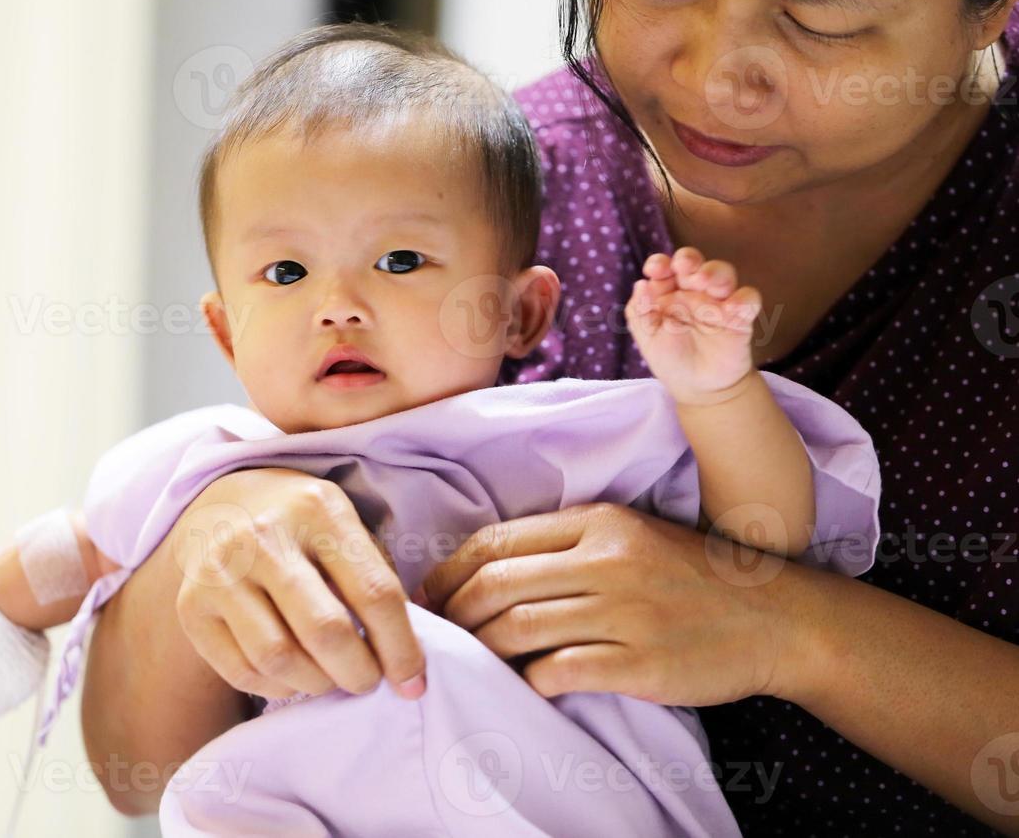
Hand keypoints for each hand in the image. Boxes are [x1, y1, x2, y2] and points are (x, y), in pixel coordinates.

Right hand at [169, 467, 426, 700]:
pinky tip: (291, 674)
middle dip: (358, 673)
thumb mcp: (343, 527)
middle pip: (325, 631)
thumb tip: (406, 664)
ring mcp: (220, 571)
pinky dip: (276, 687)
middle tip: (367, 682)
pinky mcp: (191, 606)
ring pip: (279, 659)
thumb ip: (374, 581)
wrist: (218, 505)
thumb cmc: (299, 526)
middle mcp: (262, 536)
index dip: (401, 649)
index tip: (412, 684)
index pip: (374, 593)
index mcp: (317, 509)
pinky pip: (242, 671)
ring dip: (317, 684)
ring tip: (329, 678)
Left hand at [420, 503, 813, 706]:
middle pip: (497, 584)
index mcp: (599, 521)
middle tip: (438, 635)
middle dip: (453, 613)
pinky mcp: (640, 663)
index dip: (450, 570)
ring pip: (517, 627)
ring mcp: (625, 612)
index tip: (430, 595)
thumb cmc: (694, 578)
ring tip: (472, 662)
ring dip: (482, 648)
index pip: (497, 540)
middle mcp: (608, 560)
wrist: (777, 619)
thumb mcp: (632, 536)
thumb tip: (487, 569)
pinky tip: (524, 686)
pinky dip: (527, 681)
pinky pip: (557, 671)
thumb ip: (567, 544)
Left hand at [627, 247, 762, 405]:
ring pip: (723, 274)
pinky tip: (732, 308)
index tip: (654, 270)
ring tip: (705, 282)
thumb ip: (640, 312)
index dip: (660, 263)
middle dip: (689, 259)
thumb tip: (641, 283)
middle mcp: (694, 291)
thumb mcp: (648, 337)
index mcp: (668, 291)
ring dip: (715, 273)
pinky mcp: (740, 317)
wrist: (698, 388)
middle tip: (684, 267)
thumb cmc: (670, 357)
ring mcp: (719, 301)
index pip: (664, 267)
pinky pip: (748, 298)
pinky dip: (743, 299)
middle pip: (695, 263)